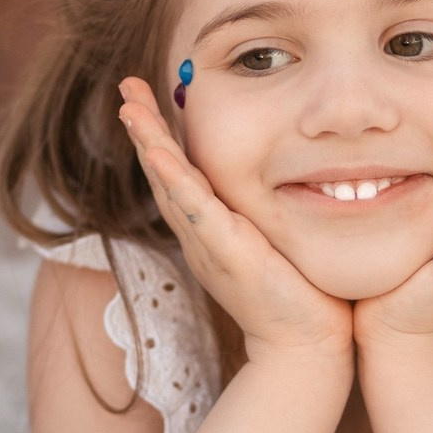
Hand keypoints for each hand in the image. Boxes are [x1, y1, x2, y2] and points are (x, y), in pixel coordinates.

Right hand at [118, 78, 352, 364]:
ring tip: (130, 108)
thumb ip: (272, 208)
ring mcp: (210, 244)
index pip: (180, 172)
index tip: (149, 96)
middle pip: (163, 172)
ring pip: (171, 186)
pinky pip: (195, 212)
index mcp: (211, 228)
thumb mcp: (279, 238)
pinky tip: (159, 154)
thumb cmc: (302, 295)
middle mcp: (201, 234)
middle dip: (144, 127)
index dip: (162, 134)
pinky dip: (176, 182)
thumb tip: (292, 171)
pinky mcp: (227, 254)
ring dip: (149, 145)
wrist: (306, 347)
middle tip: (126, 86)